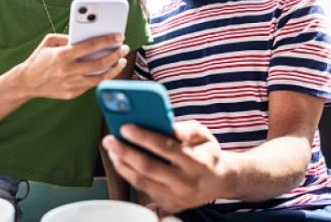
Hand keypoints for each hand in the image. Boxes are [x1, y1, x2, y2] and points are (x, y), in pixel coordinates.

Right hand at [9, 33, 128, 99]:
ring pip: (99, 78)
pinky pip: (91, 85)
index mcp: (62, 55)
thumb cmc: (39, 59)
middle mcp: (67, 71)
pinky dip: (102, 78)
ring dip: (113, 69)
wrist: (26, 82)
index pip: (90, 47)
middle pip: (98, 64)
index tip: (119, 36)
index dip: (107, 41)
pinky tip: (109, 70)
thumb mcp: (48, 42)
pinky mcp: (72, 94)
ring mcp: (70, 84)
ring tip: (121, 61)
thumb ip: (66, 37)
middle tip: (124, 48)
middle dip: (115, 55)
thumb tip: (85, 35)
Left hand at [102, 120, 229, 213]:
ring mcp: (177, 197)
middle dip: (125, 152)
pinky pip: (144, 190)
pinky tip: (122, 161)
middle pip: (148, 167)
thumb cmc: (207, 152)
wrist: (220, 181)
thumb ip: (186, 128)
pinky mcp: (169, 205)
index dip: (143, 137)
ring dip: (122, 164)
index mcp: (197, 162)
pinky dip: (129, 175)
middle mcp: (186, 182)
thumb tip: (168, 125)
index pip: (165, 148)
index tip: (125, 127)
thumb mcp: (203, 134)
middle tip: (110, 139)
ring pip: (142, 182)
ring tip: (112, 149)